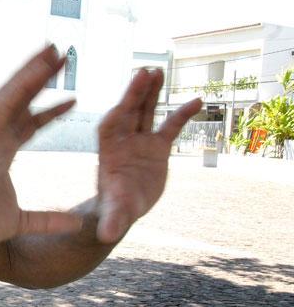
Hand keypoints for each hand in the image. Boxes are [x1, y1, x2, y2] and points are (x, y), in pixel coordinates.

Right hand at [0, 45, 82, 249]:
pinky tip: (39, 69)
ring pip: (14, 94)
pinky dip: (23, 85)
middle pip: (23, 100)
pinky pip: (5, 105)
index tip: (72, 99)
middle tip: (64, 57)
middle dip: (42, 78)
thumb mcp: (20, 222)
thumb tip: (76, 225)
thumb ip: (47, 221)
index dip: (50, 111)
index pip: (30, 124)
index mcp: (2, 152)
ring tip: (54, 50)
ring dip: (34, 71)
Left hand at [96, 69, 201, 242]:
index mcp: (108, 146)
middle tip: (145, 71)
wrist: (121, 210)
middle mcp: (124, 139)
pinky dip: (182, 114)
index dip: (124, 102)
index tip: (132, 85)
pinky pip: (171, 126)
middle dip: (137, 92)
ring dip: (153, 93)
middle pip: (131, 109)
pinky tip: (199, 100)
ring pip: (147, 111)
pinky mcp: (157, 147)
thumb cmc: (113, 207)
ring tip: (158, 71)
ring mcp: (141, 140)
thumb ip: (113, 219)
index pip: (115, 120)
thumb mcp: (114, 213)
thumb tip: (108, 236)